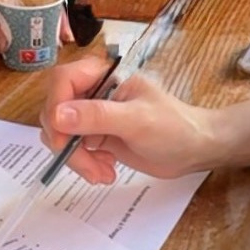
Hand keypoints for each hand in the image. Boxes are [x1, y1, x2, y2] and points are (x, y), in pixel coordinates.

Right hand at [40, 56, 218, 183]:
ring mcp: (93, 115)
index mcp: (104, 75)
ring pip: (61, 134)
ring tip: (102, 173)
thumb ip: (97, 115)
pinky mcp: (96, 136)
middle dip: (66, 142)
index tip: (63, 137)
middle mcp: (94, 92)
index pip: (63, 81)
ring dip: (75, 158)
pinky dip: (84, 164)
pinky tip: (106, 172)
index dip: (56, 107)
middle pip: (56, 111)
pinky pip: (73, 149)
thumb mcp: (137, 120)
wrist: (193, 150)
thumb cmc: (174, 127)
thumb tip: (57, 114)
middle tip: (86, 164)